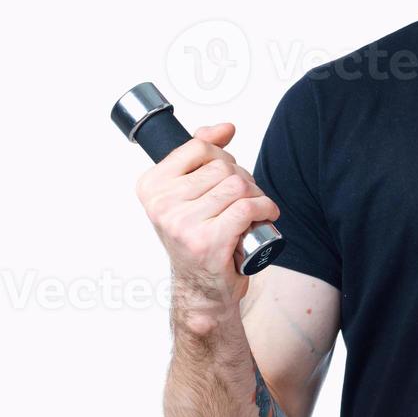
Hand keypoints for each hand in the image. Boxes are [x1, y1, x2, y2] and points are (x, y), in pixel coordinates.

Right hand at [133, 122, 279, 320]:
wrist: (202, 288)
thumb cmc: (198, 238)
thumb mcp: (190, 193)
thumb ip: (201, 153)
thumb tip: (225, 128)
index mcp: (151, 187)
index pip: (198, 146)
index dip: (221, 156)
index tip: (224, 174)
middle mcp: (161, 206)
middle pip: (222, 166)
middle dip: (242, 178)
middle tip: (240, 200)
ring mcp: (183, 224)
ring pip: (238, 185)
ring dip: (255, 195)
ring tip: (251, 210)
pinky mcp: (208, 242)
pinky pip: (248, 207)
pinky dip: (266, 208)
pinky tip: (266, 216)